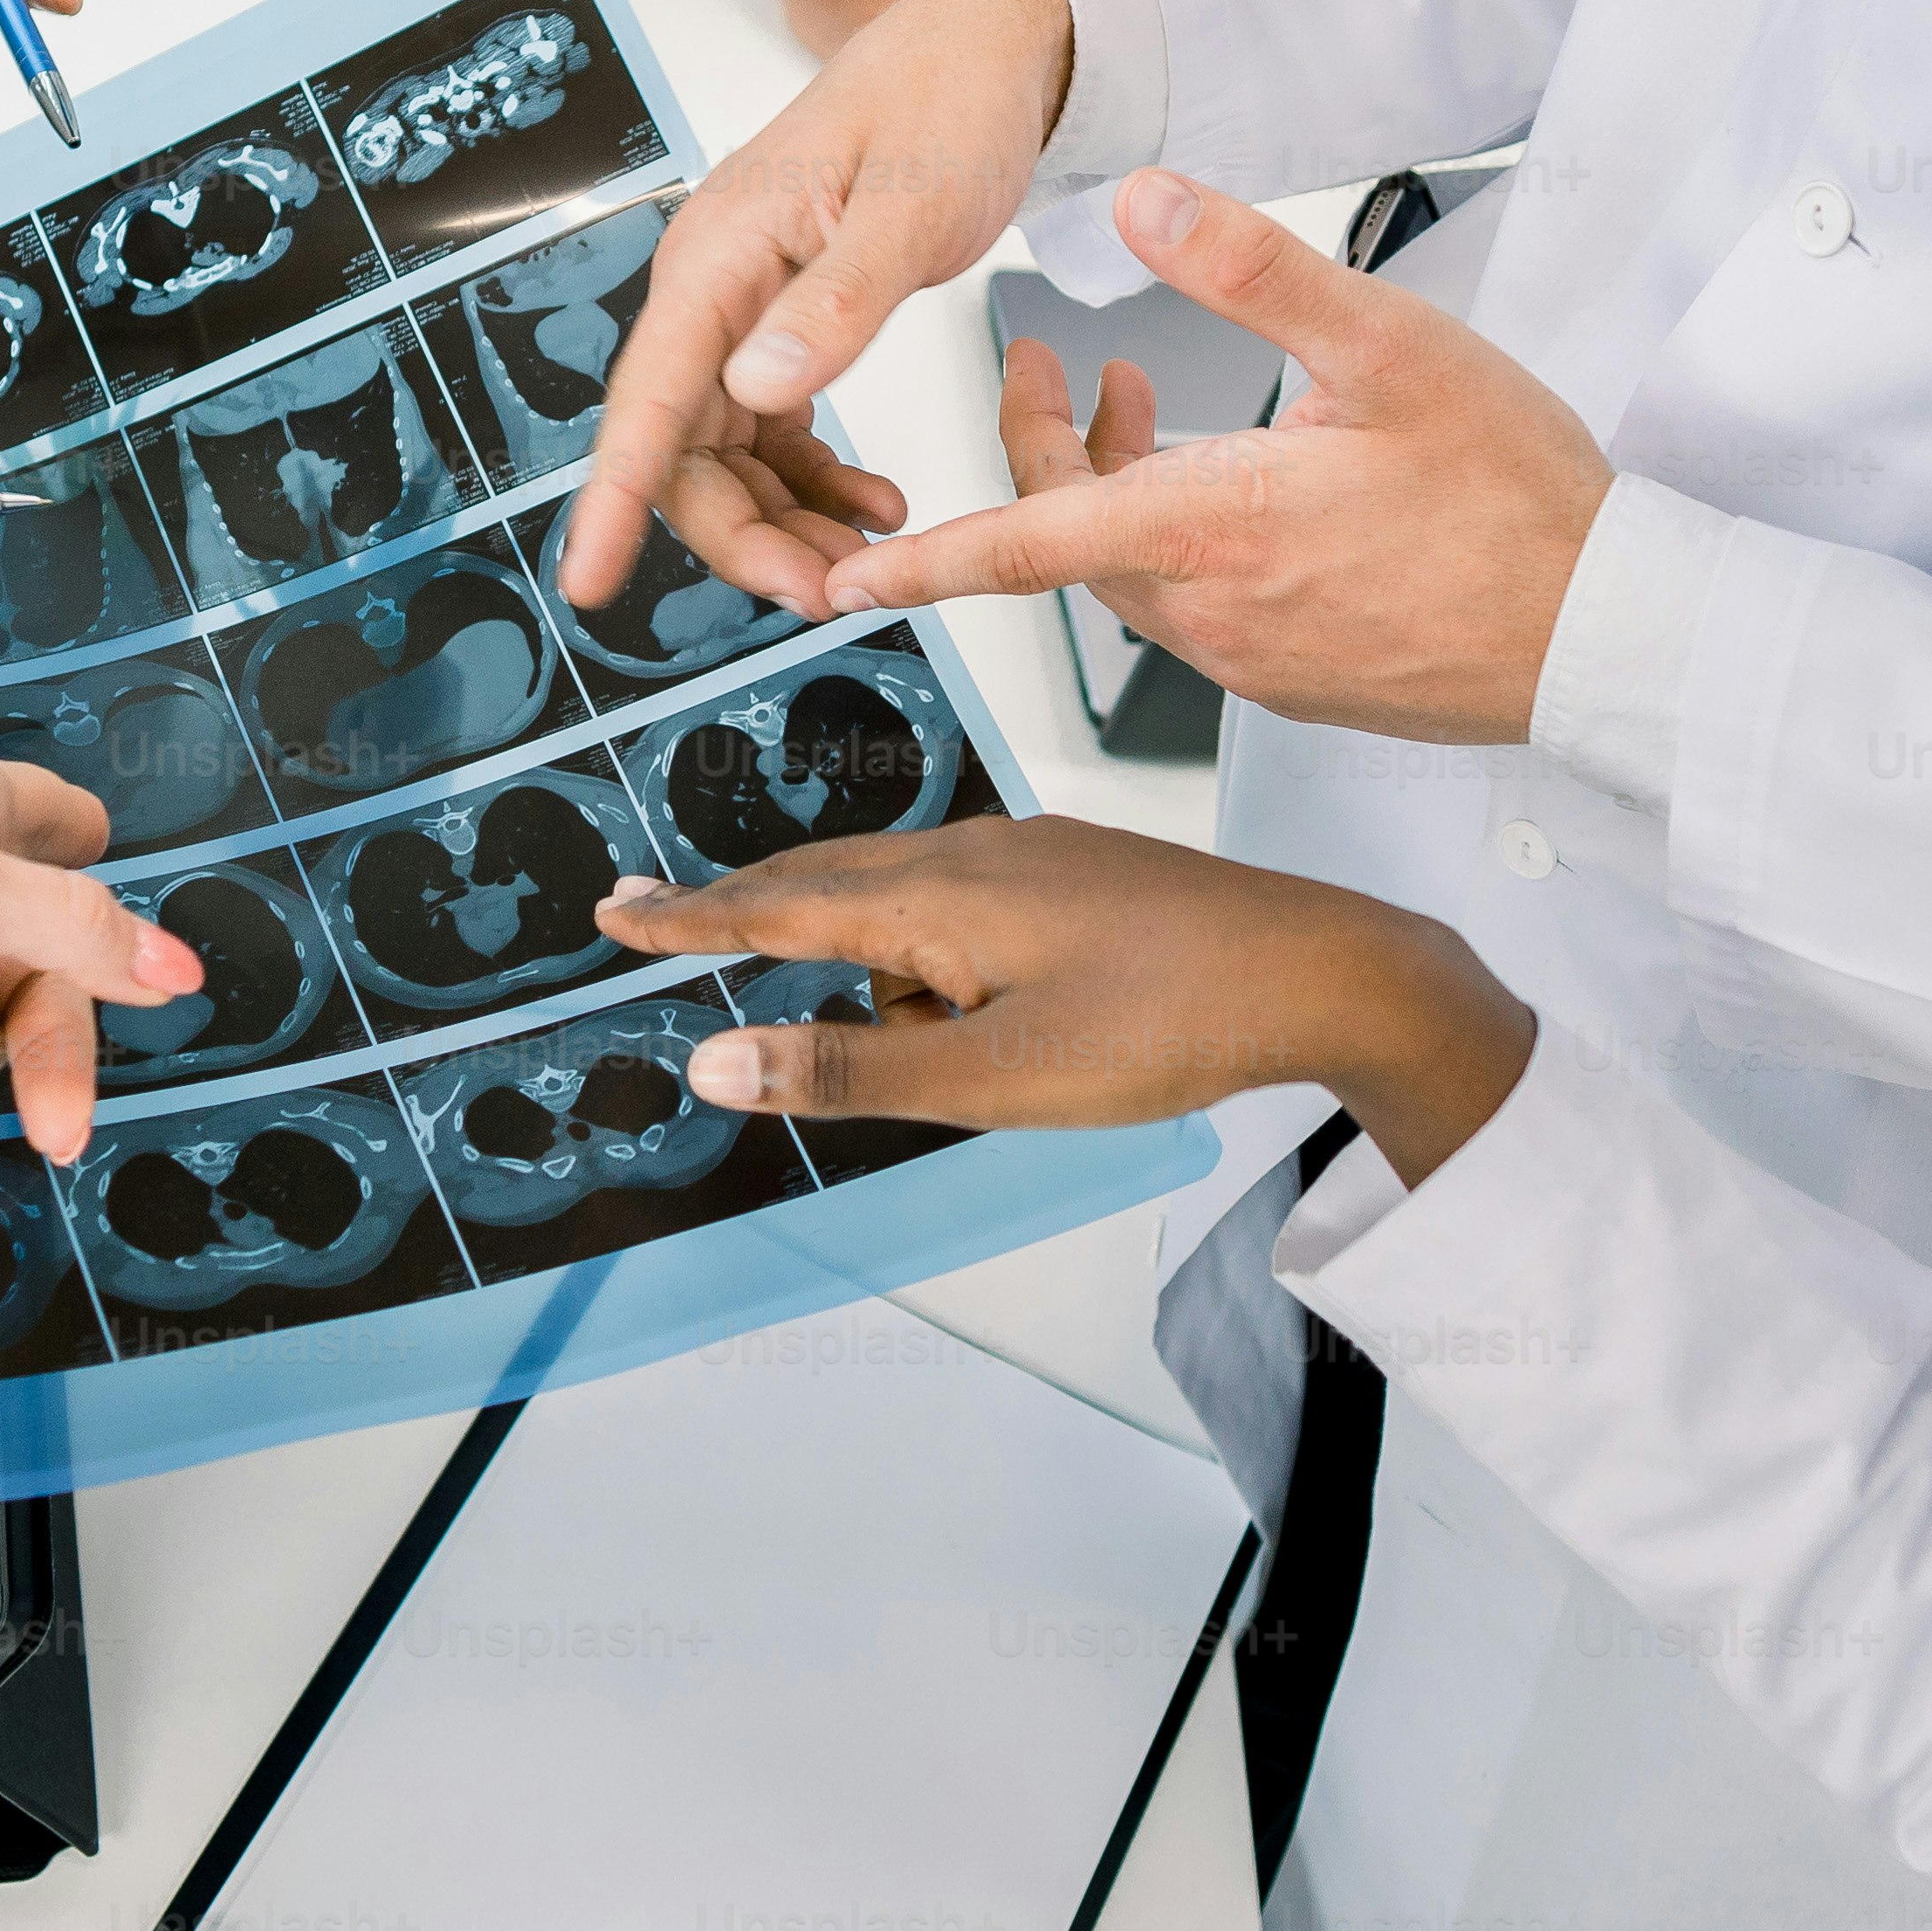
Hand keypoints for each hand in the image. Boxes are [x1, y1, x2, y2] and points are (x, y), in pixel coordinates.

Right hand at [552, 0, 1063, 617]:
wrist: (984, 47)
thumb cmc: (948, 103)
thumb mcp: (911, 206)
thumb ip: (839, 301)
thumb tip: (755, 388)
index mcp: (719, 257)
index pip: (646, 399)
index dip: (615, 498)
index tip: (588, 581)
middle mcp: (712, 289)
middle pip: (682, 446)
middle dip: (742, 533)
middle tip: (826, 593)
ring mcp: (743, 308)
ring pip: (726, 450)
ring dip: (781, 518)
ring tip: (863, 561)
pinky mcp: (785, 320)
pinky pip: (772, 427)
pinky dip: (813, 479)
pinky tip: (872, 503)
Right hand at [595, 819, 1534, 1182]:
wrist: (1319, 971)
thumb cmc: (1163, 1025)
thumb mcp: (993, 1077)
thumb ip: (851, 1072)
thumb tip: (716, 1062)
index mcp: (938, 895)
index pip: (778, 906)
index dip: (689, 914)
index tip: (612, 909)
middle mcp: (974, 853)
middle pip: (827, 884)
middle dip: (747, 910)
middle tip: (657, 916)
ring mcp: (1032, 858)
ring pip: (904, 907)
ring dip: (874, 969)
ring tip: (939, 1056)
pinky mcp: (1077, 876)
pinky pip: (965, 909)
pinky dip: (934, 958)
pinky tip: (988, 1018)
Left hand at [818, 168, 1608, 746]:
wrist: (1607, 632)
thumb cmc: (1516, 499)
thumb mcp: (1389, 346)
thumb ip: (1254, 268)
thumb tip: (1145, 196)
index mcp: (1210, 531)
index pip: (1023, 546)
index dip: (924, 560)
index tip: (845, 575)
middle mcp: (1211, 611)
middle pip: (1068, 544)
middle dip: (1043, 457)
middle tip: (1053, 372)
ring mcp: (1251, 657)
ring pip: (1131, 574)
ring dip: (1113, 496)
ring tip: (1145, 406)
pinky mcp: (1293, 678)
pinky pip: (1194, 607)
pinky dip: (1176, 541)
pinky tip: (1233, 484)